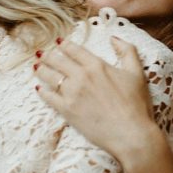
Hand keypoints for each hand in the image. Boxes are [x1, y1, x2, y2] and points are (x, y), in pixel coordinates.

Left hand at [34, 37, 155, 160]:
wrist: (131, 134)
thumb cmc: (136, 105)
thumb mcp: (137, 73)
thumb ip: (127, 51)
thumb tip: (114, 38)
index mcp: (97, 65)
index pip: (74, 50)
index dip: (64, 44)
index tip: (57, 42)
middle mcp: (81, 76)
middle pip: (58, 61)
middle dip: (48, 55)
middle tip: (41, 53)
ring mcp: (72, 93)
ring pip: (50, 76)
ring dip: (41, 69)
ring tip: (36, 67)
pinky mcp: (67, 111)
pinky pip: (49, 98)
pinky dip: (42, 92)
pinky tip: (38, 89)